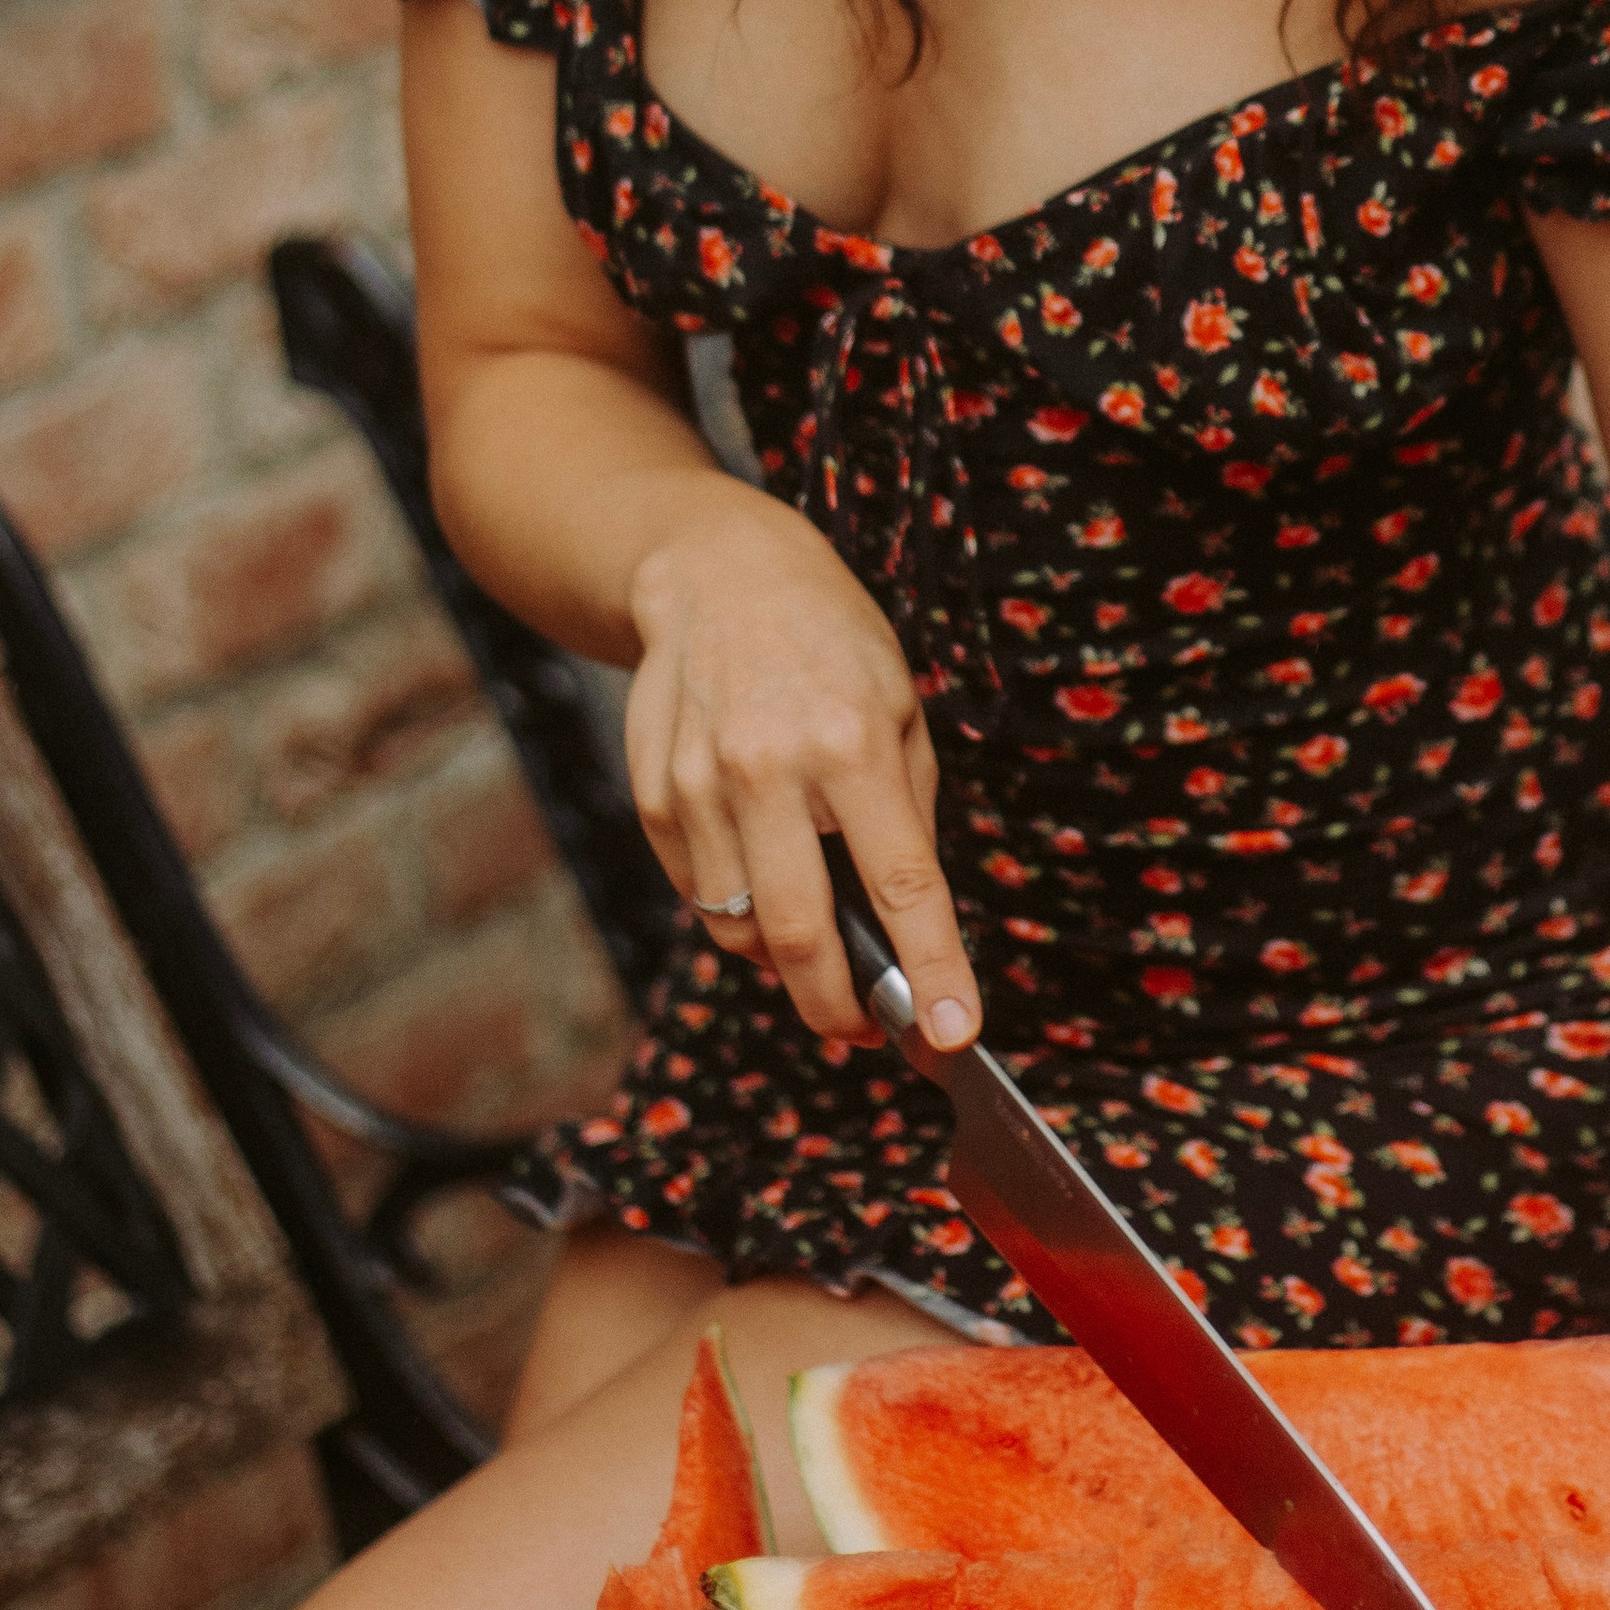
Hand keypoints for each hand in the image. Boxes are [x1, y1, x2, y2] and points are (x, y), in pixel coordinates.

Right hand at [621, 486, 982, 1052]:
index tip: (953, 1034)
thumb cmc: (830, 642)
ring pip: (741, 930)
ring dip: (786, 961)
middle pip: (800, 933)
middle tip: (868, 1030)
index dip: (930, 968)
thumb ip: (907, 809)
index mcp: (852, 741)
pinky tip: (764, 871)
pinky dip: (738, 912)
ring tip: (818, 938)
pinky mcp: (655, 797)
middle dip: (839, 1007)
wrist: (719, 575)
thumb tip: (908, 922)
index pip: (901, 881)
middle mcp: (769, 766)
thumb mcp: (901, 704)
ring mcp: (700, 785)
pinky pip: (701, 897)